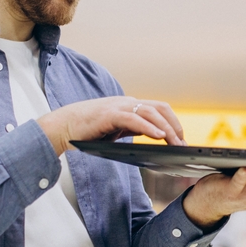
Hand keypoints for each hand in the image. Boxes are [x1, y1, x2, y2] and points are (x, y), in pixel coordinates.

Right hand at [36, 96, 184, 155]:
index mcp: (130, 105)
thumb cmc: (88, 129)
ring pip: (151, 113)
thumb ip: (133, 128)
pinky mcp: (109, 115)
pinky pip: (134, 119)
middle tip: (182, 143)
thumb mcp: (117, 128)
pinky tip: (158, 136)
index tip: (181, 138)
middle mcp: (127, 103)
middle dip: (175, 125)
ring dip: (166, 128)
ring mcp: (119, 107)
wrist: (63, 126)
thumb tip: (153, 135)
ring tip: (175, 142)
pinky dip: (149, 127)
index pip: (159, 109)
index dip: (173, 122)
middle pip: (160, 109)